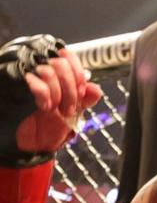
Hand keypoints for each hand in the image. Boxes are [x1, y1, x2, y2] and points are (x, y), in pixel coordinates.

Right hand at [0, 35, 102, 156]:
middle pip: (61, 64)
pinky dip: (45, 95)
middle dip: (70, 90)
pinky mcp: (16, 85)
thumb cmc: (51, 128)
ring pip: (49, 72)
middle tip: (68, 108)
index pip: (68, 57)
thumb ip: (87, 99)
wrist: (32, 145)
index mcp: (56, 75)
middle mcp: (41, 72)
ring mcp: (28, 77)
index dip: (78, 74)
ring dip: (58, 95)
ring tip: (54, 109)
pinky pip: (35, 82)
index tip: (81, 92)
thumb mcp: (74, 113)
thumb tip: (95, 88)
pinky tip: (44, 106)